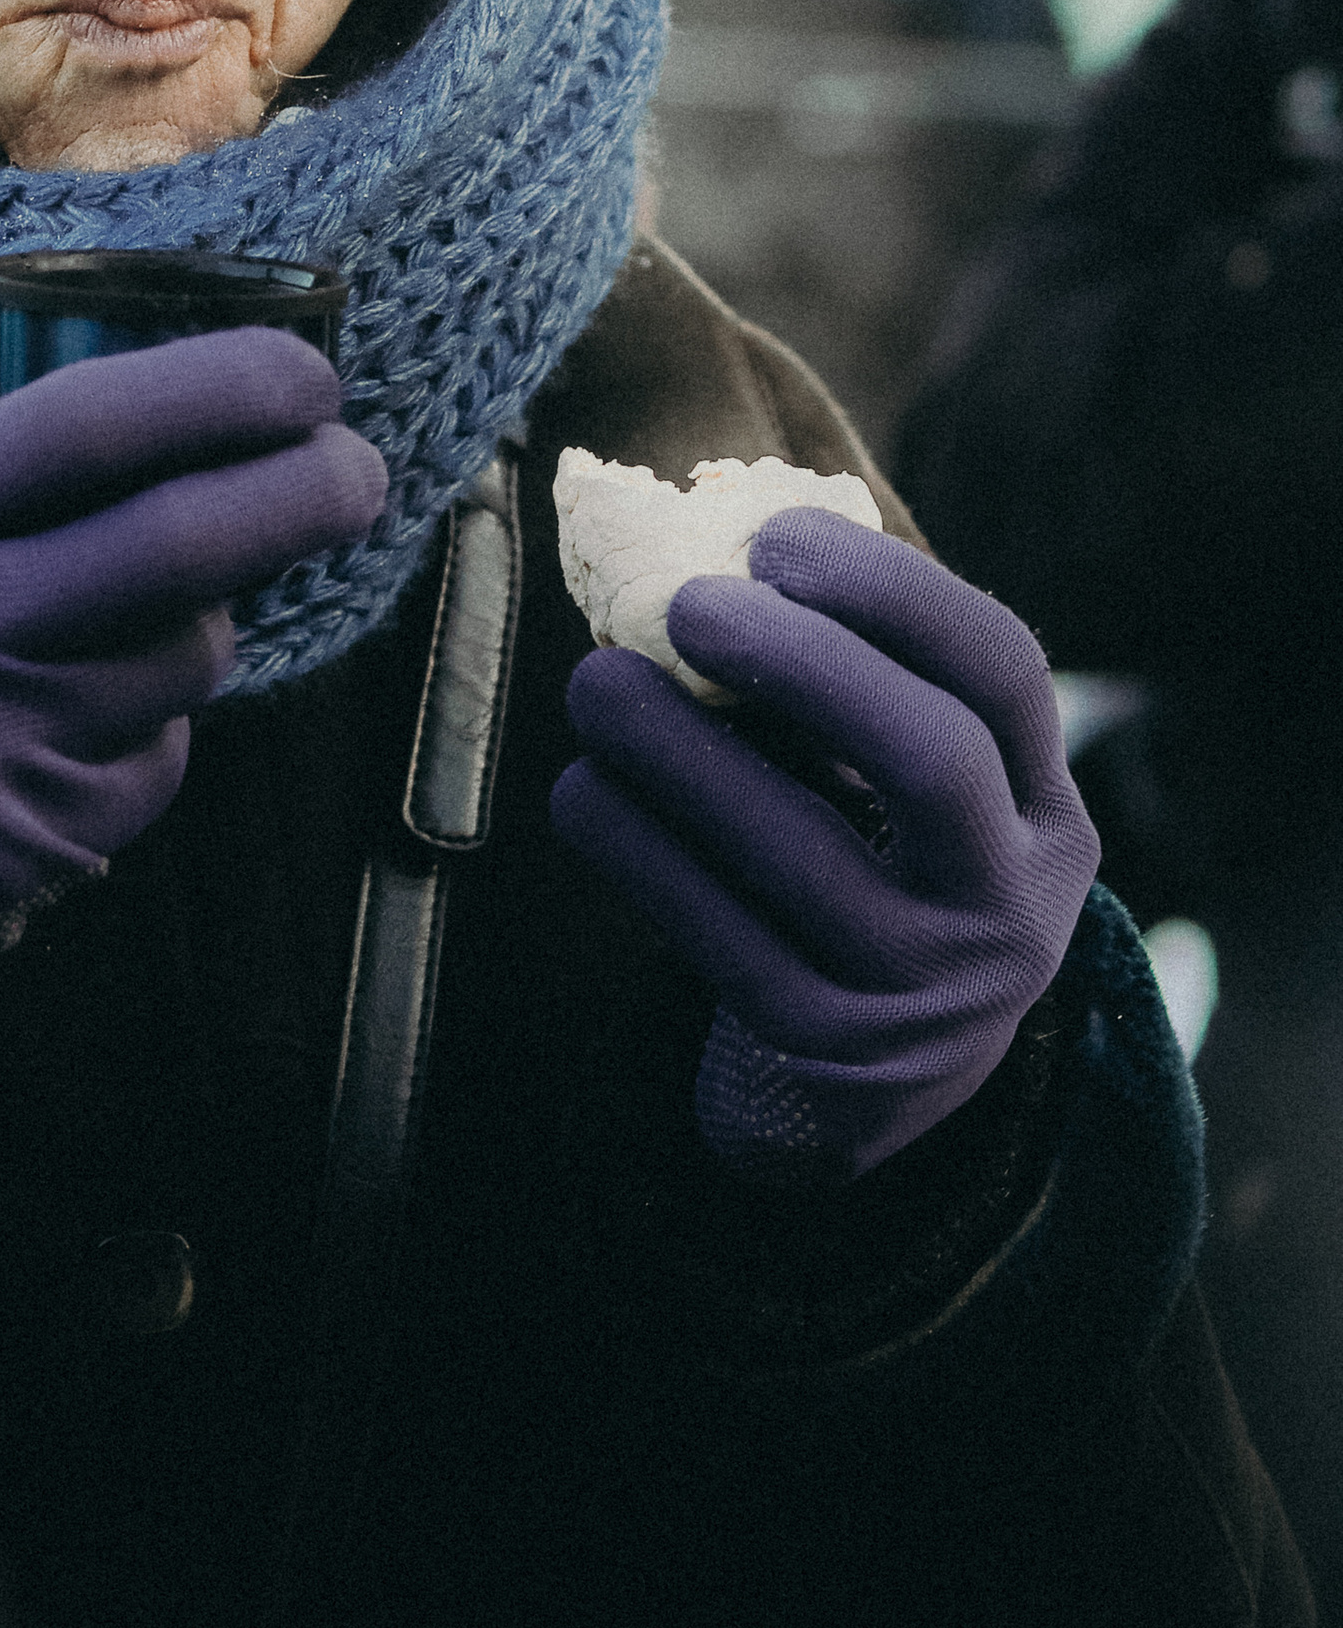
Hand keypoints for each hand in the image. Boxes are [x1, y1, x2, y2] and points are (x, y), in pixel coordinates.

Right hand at [0, 330, 386, 948]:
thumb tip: (123, 334)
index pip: (85, 424)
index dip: (219, 386)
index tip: (309, 371)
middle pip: (177, 543)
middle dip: (303, 492)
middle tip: (358, 467)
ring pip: (187, 661)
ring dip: (209, 624)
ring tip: (151, 610)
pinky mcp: (24, 843)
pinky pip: (156, 765)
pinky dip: (151, 732)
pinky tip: (83, 720)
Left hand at [550, 510, 1098, 1180]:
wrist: (863, 1090)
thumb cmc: (860, 871)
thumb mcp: (896, 792)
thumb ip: (841, 684)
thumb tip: (693, 544)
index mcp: (1045, 811)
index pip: (1003, 671)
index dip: (890, 589)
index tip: (773, 537)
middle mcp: (1011, 903)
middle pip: (931, 758)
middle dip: (801, 662)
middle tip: (680, 603)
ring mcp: (927, 990)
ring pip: (799, 850)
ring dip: (677, 750)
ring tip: (594, 684)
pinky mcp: (828, 1052)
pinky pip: (713, 930)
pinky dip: (634, 846)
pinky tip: (582, 790)